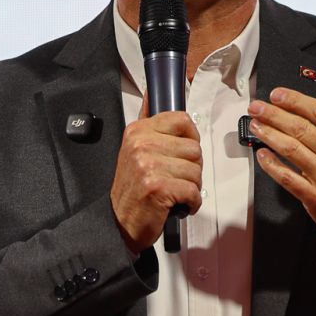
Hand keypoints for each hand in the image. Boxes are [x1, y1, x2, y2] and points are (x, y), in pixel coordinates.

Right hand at [110, 98, 202, 253]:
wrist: (119, 221)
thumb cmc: (132, 188)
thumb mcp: (133, 148)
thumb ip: (147, 121)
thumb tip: (151, 93)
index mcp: (137, 131)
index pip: (182, 120)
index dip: (190, 138)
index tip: (182, 151)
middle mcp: (141, 145)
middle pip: (194, 148)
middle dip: (191, 168)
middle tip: (174, 178)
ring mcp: (148, 165)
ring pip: (196, 170)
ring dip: (191, 187)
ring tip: (173, 191)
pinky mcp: (158, 187)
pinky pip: (193, 191)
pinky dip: (191, 202)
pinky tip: (176, 203)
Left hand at [248, 76, 315, 245]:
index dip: (296, 100)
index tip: (278, 94)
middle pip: (301, 129)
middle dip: (274, 114)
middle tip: (257, 106)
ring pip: (291, 150)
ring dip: (269, 135)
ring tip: (256, 125)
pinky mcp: (315, 198)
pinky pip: (288, 178)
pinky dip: (272, 165)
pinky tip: (262, 154)